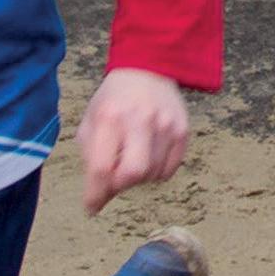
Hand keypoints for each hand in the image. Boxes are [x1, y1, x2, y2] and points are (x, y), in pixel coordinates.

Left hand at [73, 69, 188, 211]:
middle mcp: (140, 120)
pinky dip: (156, 172)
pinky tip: (148, 155)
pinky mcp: (183, 130)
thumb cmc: (113, 100)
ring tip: (132, 158)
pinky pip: (170, 169)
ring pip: (153, 175)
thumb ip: (91, 157)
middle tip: (115, 179)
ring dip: (138, 178)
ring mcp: (166, 125)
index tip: (92, 207)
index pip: (102, 167)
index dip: (95, 194)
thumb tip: (99, 196)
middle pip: (133, 174)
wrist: (148, 68)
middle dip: (121, 185)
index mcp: (110, 117)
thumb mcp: (91, 121)